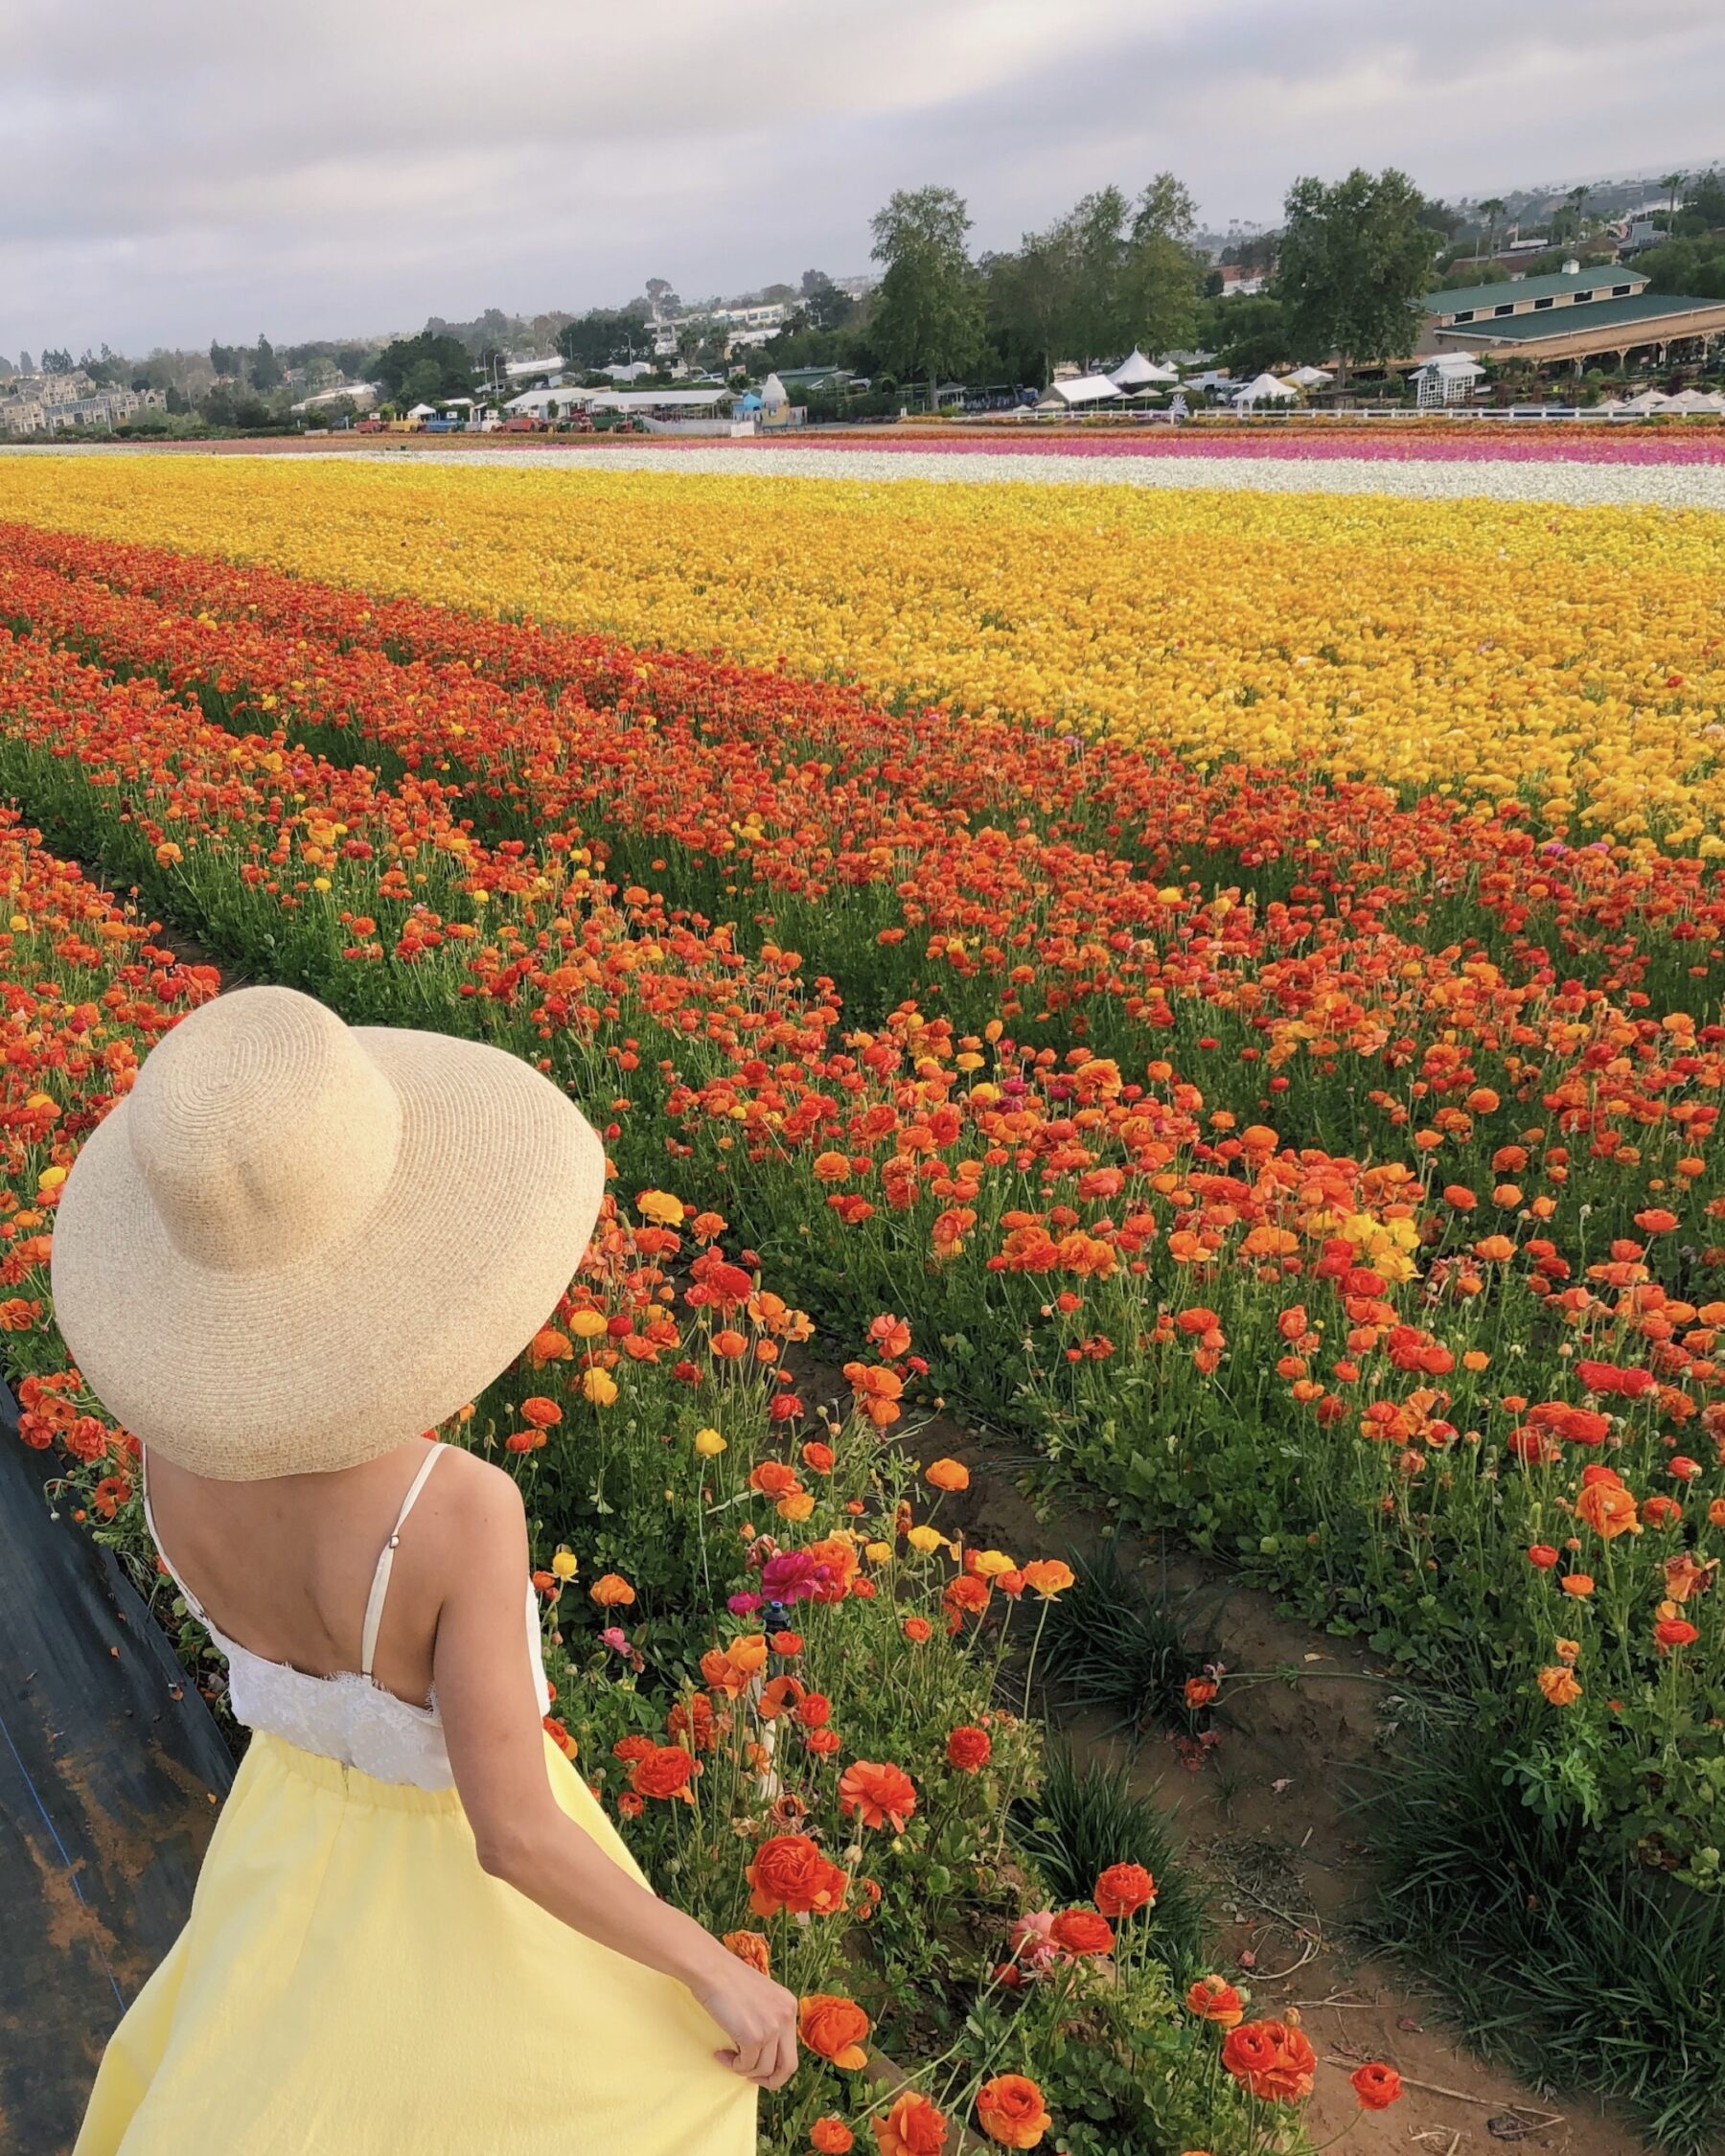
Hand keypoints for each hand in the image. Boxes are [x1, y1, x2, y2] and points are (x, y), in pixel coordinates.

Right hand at [691, 1952, 799, 2088]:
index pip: (791, 2049)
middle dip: (770, 2080)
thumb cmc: (727, 1980)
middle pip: (788, 2067)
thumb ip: (768, 2019)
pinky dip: (732, 2065)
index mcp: (789, 2005)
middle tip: (751, 2077)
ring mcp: (772, 2027)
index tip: (757, 2065)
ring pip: (764, 2069)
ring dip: (744, 2070)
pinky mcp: (754, 2037)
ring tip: (728, 2058)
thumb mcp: (760, 1997)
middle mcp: (786, 2017)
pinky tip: (721, 2053)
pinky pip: (745, 2066)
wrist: (711, 1969)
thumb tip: (764, 2052)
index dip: (775, 2064)